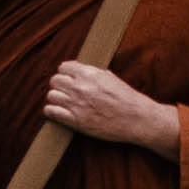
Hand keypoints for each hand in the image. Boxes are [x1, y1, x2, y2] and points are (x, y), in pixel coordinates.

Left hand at [44, 62, 181, 158]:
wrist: (137, 119)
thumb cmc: (127, 98)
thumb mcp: (110, 78)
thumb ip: (92, 73)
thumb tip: (79, 71)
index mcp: (89, 74)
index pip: (63, 67)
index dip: (66, 73)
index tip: (69, 79)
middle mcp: (80, 87)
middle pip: (55, 80)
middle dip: (59, 85)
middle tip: (66, 91)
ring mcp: (76, 104)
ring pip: (51, 95)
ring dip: (56, 98)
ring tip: (63, 102)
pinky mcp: (75, 121)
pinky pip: (51, 111)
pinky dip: (52, 111)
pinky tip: (58, 112)